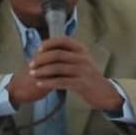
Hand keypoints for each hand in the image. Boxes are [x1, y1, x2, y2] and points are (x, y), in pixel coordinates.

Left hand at [8, 37, 122, 111]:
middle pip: (58, 54)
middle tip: (31, 64)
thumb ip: (68, 56)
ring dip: (42, 71)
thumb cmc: (89, 77)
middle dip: (41, 59)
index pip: (63, 40)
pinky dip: (48, 82)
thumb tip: (47, 51)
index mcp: (82, 50)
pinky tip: (40, 84)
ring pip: (58, 68)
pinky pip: (61, 82)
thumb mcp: (82, 62)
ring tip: (32, 74)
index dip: (49, 43)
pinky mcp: (81, 84)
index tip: (38, 49)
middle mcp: (83, 58)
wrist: (104, 93)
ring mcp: (83, 71)